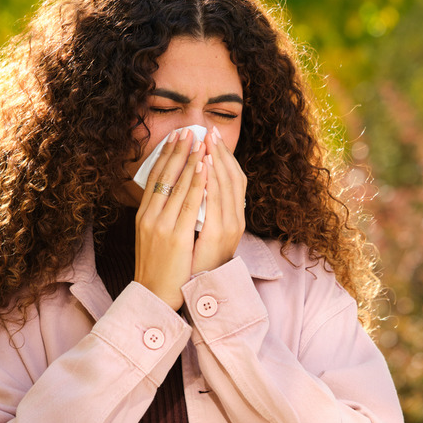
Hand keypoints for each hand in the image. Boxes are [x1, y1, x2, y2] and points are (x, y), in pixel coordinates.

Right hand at [134, 128, 207, 309]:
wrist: (153, 295)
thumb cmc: (157, 267)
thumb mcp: (153, 237)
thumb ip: (160, 216)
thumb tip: (171, 197)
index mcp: (144, 215)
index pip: (154, 178)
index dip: (165, 155)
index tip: (176, 138)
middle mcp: (149, 216)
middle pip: (164, 175)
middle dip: (178, 150)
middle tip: (189, 129)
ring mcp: (161, 225)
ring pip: (177, 184)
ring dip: (190, 159)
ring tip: (200, 140)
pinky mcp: (175, 236)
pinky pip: (188, 202)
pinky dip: (197, 181)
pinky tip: (204, 166)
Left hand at [192, 126, 246, 274]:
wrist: (188, 292)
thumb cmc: (191, 264)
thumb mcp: (201, 233)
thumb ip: (203, 210)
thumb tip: (196, 186)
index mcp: (232, 219)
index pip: (234, 179)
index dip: (225, 157)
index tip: (213, 137)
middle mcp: (235, 221)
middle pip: (232, 178)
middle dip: (220, 153)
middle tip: (210, 130)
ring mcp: (227, 227)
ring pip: (224, 186)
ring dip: (215, 162)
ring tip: (205, 141)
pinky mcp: (212, 235)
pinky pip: (211, 201)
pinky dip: (207, 182)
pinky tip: (202, 166)